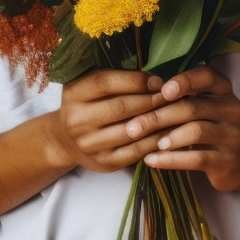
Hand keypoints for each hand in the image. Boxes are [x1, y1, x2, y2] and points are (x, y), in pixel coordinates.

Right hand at [46, 69, 168, 173]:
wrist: (64, 142)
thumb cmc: (85, 106)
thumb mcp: (87, 87)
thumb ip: (112, 79)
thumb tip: (153, 76)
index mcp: (73, 94)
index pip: (105, 83)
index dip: (135, 80)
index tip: (158, 80)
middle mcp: (77, 120)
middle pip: (121, 107)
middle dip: (150, 99)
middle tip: (172, 95)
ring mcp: (90, 144)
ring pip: (131, 130)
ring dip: (157, 120)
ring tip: (175, 111)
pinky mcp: (104, 162)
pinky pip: (135, 151)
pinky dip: (155, 140)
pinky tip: (168, 131)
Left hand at [126, 67, 239, 191]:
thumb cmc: (209, 127)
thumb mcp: (202, 107)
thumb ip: (180, 98)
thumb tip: (140, 92)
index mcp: (223, 90)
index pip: (206, 76)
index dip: (184, 81)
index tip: (161, 90)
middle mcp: (231, 109)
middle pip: (192, 107)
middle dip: (158, 116)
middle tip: (132, 126)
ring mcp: (232, 135)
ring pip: (195, 131)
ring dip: (167, 137)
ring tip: (146, 144)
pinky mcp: (226, 160)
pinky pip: (196, 158)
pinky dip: (171, 160)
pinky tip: (151, 160)